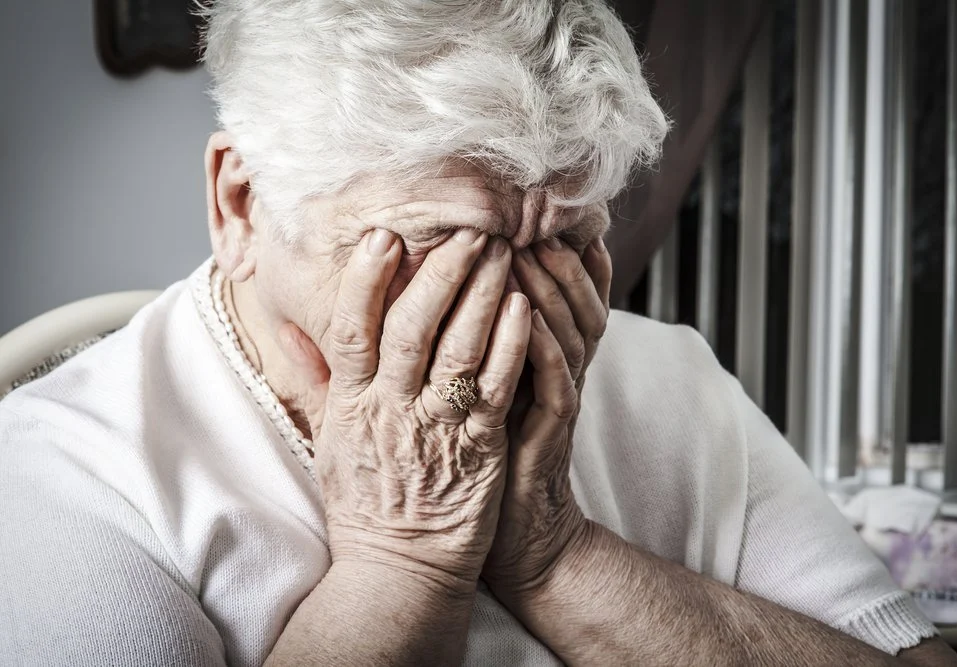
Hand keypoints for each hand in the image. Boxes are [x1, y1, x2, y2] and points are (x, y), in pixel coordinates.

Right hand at [277, 229, 530, 589]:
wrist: (399, 570)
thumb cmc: (366, 501)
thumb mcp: (329, 440)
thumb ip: (316, 379)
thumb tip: (289, 327)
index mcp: (351, 405)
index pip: (352, 332)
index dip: (366, 282)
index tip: (383, 236)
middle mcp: (390, 410)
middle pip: (411, 328)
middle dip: (439, 273)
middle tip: (467, 230)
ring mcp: (435, 429)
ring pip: (458, 349)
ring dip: (480, 295)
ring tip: (501, 253)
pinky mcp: (478, 447)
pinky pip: (495, 387)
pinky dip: (509, 345)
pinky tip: (523, 307)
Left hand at [482, 237, 611, 601]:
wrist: (510, 535)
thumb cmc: (482, 455)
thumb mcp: (482, 385)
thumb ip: (474, 337)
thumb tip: (437, 286)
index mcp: (542, 357)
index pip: (566, 293)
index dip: (564, 252)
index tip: (542, 210)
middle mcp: (558, 373)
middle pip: (577, 303)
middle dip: (559, 258)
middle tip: (534, 218)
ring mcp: (557, 402)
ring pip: (570, 336)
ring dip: (552, 292)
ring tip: (530, 251)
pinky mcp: (547, 436)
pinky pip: (556, 387)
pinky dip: (545, 351)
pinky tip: (525, 320)